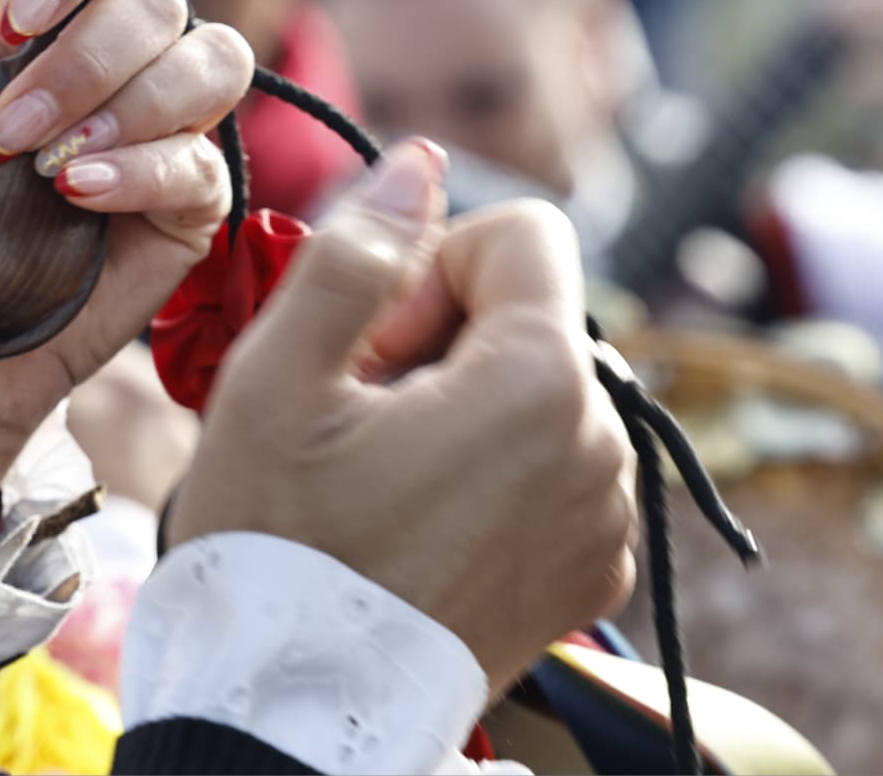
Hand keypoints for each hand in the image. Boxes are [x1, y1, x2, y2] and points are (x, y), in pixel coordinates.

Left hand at [0, 0, 252, 542]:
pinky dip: (142, 170)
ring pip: (212, 63)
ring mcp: (164, 126)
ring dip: (126, 106)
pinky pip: (206, 157)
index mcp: (52, 6)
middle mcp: (119, 55)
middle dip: (81, 59)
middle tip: (2, 129)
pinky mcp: (190, 201)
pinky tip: (78, 201)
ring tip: (47, 168)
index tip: (7, 19)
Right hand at [169, 140, 637, 693]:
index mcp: (539, 381)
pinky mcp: (595, 570)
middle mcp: (603, 443)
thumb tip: (425, 163)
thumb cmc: (276, 546)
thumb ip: (360, 252)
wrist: (294, 719)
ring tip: (387, 477)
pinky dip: (496, 470)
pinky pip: (556, 465)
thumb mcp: (282, 379)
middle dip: (446, 339)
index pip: (523, 234)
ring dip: (466, 405)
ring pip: (540, 389)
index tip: (375, 347)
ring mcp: (607, 515)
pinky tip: (423, 524)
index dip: (435, 269)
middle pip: (532, 315)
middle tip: (363, 418)